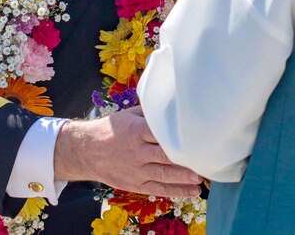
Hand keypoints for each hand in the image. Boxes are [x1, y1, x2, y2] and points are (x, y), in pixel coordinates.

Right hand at [54, 106, 201, 197]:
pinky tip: (192, 191)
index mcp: (136, 131)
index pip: (162, 134)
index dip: (180, 136)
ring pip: (164, 175)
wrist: (87, 151)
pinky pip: (158, 189)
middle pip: (166, 156)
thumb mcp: (128, 115)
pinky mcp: (136, 184)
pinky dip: (176, 191)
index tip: (199, 135)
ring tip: (203, 178)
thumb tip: (174, 102)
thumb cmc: (111, 129)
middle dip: (187, 159)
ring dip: (185, 178)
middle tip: (207, 159)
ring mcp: (137, 170)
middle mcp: (137, 152)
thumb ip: (150, 113)